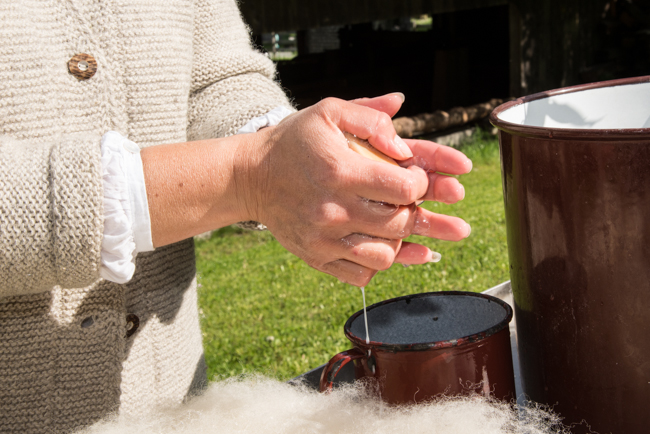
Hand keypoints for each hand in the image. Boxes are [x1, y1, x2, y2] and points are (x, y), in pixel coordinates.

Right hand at [238, 95, 471, 285]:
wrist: (250, 177)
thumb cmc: (294, 141)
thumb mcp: (329, 112)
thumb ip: (372, 118)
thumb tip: (406, 146)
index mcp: (339, 171)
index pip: (403, 188)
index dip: (421, 183)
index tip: (415, 178)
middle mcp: (332, 210)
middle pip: (399, 224)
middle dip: (419, 213)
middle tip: (413, 203)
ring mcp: (323, 239)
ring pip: (385, 256)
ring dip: (400, 241)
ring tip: (396, 224)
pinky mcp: (316, 257)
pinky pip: (362, 274)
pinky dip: (378, 262)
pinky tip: (380, 243)